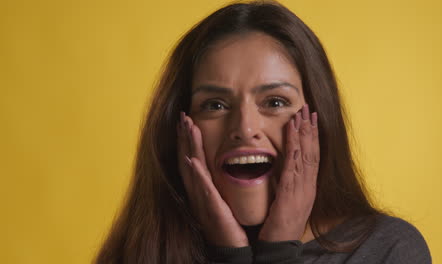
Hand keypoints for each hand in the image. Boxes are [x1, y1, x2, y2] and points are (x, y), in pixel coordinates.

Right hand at [177, 112, 248, 246]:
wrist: (231, 249)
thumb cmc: (228, 224)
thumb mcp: (222, 198)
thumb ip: (219, 181)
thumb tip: (224, 163)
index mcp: (202, 189)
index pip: (192, 159)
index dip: (188, 140)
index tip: (187, 120)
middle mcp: (198, 192)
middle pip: (187, 159)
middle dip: (184, 137)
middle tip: (183, 116)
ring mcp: (202, 201)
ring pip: (192, 169)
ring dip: (188, 147)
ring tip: (187, 127)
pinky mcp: (212, 210)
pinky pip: (203, 189)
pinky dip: (196, 175)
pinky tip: (192, 161)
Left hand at [258, 104, 318, 241]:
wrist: (280, 245)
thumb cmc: (282, 224)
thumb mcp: (288, 201)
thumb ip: (289, 185)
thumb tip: (285, 169)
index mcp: (307, 187)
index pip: (312, 157)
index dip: (312, 138)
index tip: (311, 120)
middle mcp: (308, 185)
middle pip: (312, 152)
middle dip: (311, 130)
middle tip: (309, 109)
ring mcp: (302, 188)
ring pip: (305, 155)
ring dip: (304, 133)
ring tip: (302, 115)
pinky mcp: (292, 193)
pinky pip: (293, 165)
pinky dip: (294, 147)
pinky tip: (292, 134)